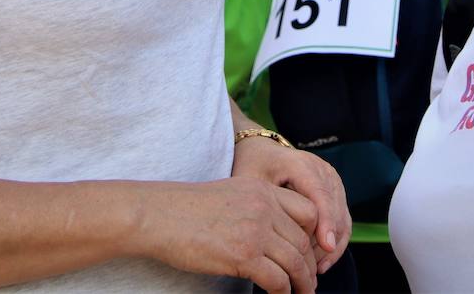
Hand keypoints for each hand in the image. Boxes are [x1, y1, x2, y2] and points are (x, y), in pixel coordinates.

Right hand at [140, 177, 318, 293]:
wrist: (159, 215)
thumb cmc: (186, 209)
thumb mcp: (229, 195)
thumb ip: (255, 208)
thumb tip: (271, 236)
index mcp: (262, 190)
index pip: (307, 211)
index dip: (313, 235)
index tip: (310, 252)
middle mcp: (264, 207)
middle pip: (304, 240)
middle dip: (309, 265)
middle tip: (309, 281)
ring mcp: (256, 231)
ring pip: (296, 262)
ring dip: (302, 283)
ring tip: (301, 293)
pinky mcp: (244, 255)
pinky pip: (278, 280)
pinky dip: (283, 292)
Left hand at [232, 138, 351, 273]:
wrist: (263, 152)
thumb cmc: (253, 167)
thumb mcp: (249, 182)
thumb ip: (260, 204)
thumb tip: (269, 240)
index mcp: (300, 164)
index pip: (319, 194)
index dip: (325, 220)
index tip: (325, 244)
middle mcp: (322, 170)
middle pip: (335, 209)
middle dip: (328, 241)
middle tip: (312, 269)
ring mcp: (332, 181)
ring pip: (343, 217)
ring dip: (332, 245)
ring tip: (314, 269)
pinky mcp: (335, 192)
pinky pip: (342, 220)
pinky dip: (335, 241)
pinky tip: (321, 261)